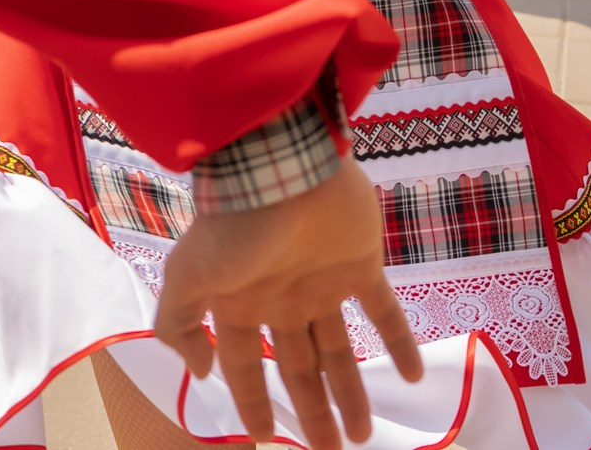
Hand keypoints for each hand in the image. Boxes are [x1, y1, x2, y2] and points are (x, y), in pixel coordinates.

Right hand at [157, 162, 422, 447]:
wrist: (280, 169)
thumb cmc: (232, 227)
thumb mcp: (185, 276)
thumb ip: (177, 326)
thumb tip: (199, 373)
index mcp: (240, 303)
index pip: (245, 366)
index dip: (253, 402)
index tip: (265, 439)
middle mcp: (282, 298)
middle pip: (299, 367)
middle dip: (312, 412)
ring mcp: (322, 282)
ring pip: (338, 350)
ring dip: (351, 392)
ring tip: (363, 435)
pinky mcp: (360, 265)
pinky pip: (383, 312)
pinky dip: (400, 342)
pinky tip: (413, 376)